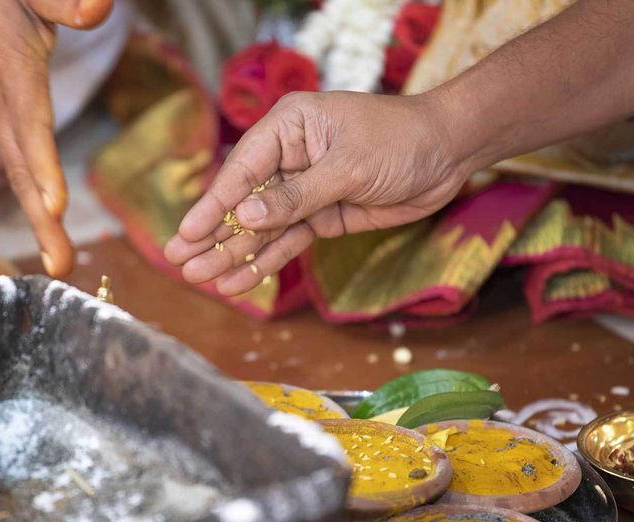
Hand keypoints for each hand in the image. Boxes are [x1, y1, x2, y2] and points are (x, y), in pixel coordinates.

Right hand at [0, 0, 112, 275]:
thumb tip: (101, 8)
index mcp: (12, 78)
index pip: (31, 126)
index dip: (43, 166)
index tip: (56, 205)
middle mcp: (0, 110)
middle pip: (21, 172)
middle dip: (41, 222)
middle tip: (61, 269)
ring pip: (17, 178)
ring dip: (39, 222)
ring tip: (59, 265)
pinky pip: (14, 171)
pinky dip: (30, 202)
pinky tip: (46, 227)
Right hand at [164, 91, 468, 295]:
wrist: (450, 153)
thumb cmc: (400, 140)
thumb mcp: (346, 167)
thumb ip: (296, 196)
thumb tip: (245, 218)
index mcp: (289, 127)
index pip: (242, 169)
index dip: (213, 205)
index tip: (187, 234)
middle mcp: (290, 157)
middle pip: (244, 202)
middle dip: (214, 235)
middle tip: (182, 264)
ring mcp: (304, 189)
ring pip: (262, 228)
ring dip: (234, 254)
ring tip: (202, 280)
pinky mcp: (322, 215)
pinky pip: (287, 241)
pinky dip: (266, 261)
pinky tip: (240, 280)